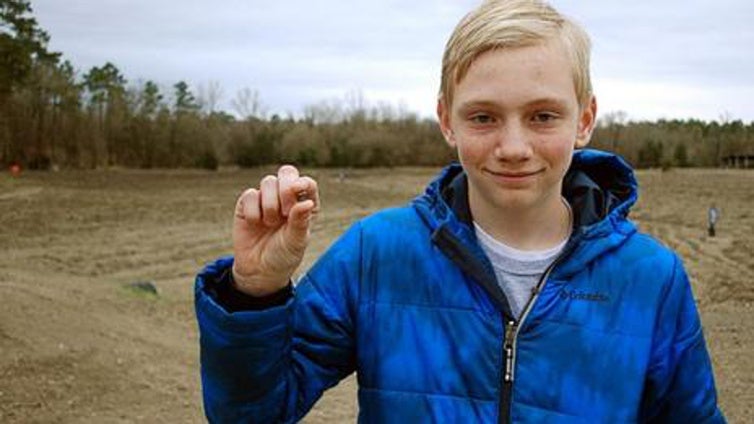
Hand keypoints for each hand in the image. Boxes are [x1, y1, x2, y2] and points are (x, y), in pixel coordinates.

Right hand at [231, 165, 319, 295]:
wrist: (259, 271)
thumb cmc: (283, 255)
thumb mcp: (296, 242)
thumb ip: (300, 222)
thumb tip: (306, 203)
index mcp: (305, 204)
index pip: (307, 183)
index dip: (302, 182)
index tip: (296, 189)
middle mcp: (287, 198)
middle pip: (287, 172)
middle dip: (285, 187)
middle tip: (285, 209)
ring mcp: (267, 199)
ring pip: (268, 182)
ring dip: (270, 204)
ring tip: (270, 223)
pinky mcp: (247, 204)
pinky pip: (250, 194)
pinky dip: (253, 210)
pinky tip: (256, 224)